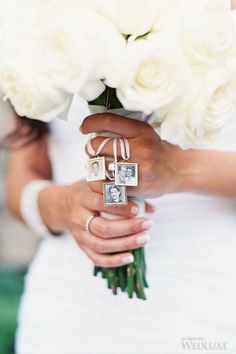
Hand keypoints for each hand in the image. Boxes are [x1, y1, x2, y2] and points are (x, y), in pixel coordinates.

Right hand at [38, 180, 153, 266]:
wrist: (61, 205)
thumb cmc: (87, 192)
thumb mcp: (99, 184)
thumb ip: (122, 192)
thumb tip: (150, 207)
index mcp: (82, 197)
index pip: (100, 203)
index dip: (120, 207)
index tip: (138, 209)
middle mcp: (78, 217)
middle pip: (102, 228)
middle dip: (127, 228)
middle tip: (147, 224)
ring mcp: (78, 234)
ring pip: (100, 245)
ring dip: (125, 244)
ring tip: (144, 238)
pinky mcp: (80, 246)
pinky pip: (95, 258)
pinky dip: (113, 261)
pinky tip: (130, 257)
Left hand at [80, 113, 199, 197]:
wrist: (180, 171)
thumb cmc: (157, 150)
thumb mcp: (145, 133)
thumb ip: (124, 129)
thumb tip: (94, 127)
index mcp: (142, 131)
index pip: (108, 121)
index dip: (90, 123)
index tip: (83, 128)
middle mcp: (140, 148)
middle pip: (99, 145)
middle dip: (91, 148)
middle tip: (95, 151)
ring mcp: (138, 169)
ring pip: (100, 166)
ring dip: (94, 165)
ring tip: (99, 165)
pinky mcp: (136, 187)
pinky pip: (106, 185)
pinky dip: (99, 182)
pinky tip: (104, 179)